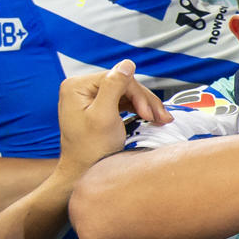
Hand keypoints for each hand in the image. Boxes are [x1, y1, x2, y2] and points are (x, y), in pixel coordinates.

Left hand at [54, 59, 169, 177]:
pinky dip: (137, 110)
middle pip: (122, 85)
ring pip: (125, 94)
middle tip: (162, 119)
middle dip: (144, 101)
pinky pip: (122, 103)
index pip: (116, 78)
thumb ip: (113, 87)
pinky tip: (150, 118)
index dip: (138, 94)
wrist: (83, 175)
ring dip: (145, 106)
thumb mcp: (104, 116)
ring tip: (161, 120)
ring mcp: (88, 99)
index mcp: (76, 86)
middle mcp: (80, 89)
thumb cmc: (91, 150)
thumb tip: (127, 63)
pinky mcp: (97, 108)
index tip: (150, 115)